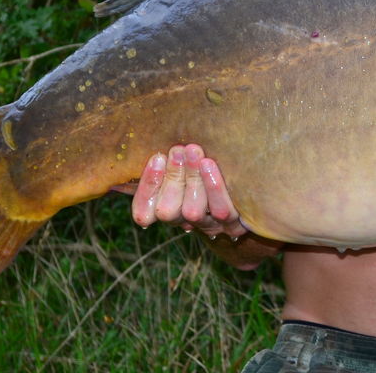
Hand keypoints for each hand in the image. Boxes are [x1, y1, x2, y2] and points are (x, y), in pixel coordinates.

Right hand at [112, 144, 242, 236]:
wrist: (249, 190)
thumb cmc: (204, 165)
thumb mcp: (180, 164)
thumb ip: (161, 160)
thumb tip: (126, 151)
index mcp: (164, 209)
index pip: (143, 213)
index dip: (147, 189)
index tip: (157, 157)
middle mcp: (184, 222)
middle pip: (168, 211)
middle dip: (172, 178)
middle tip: (177, 149)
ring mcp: (209, 225)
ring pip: (193, 211)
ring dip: (192, 180)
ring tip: (194, 151)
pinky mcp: (233, 223)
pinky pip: (222, 210)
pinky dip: (215, 188)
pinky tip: (210, 164)